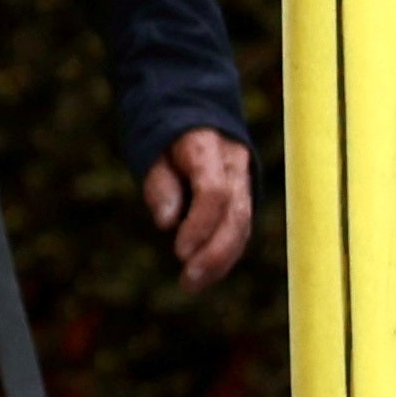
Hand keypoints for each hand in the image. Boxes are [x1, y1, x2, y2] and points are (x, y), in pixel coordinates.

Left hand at [143, 128, 253, 289]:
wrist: (193, 112)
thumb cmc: (164, 136)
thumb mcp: (151, 151)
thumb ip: (160, 185)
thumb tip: (166, 222)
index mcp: (208, 149)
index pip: (214, 192)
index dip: (199, 225)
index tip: (179, 252)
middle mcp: (234, 165)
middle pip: (236, 215)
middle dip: (215, 253)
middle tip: (188, 281)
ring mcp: (244, 179)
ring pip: (243, 225)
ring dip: (221, 260)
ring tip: (192, 284)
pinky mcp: (243, 194)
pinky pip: (241, 227)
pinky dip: (225, 253)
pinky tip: (205, 274)